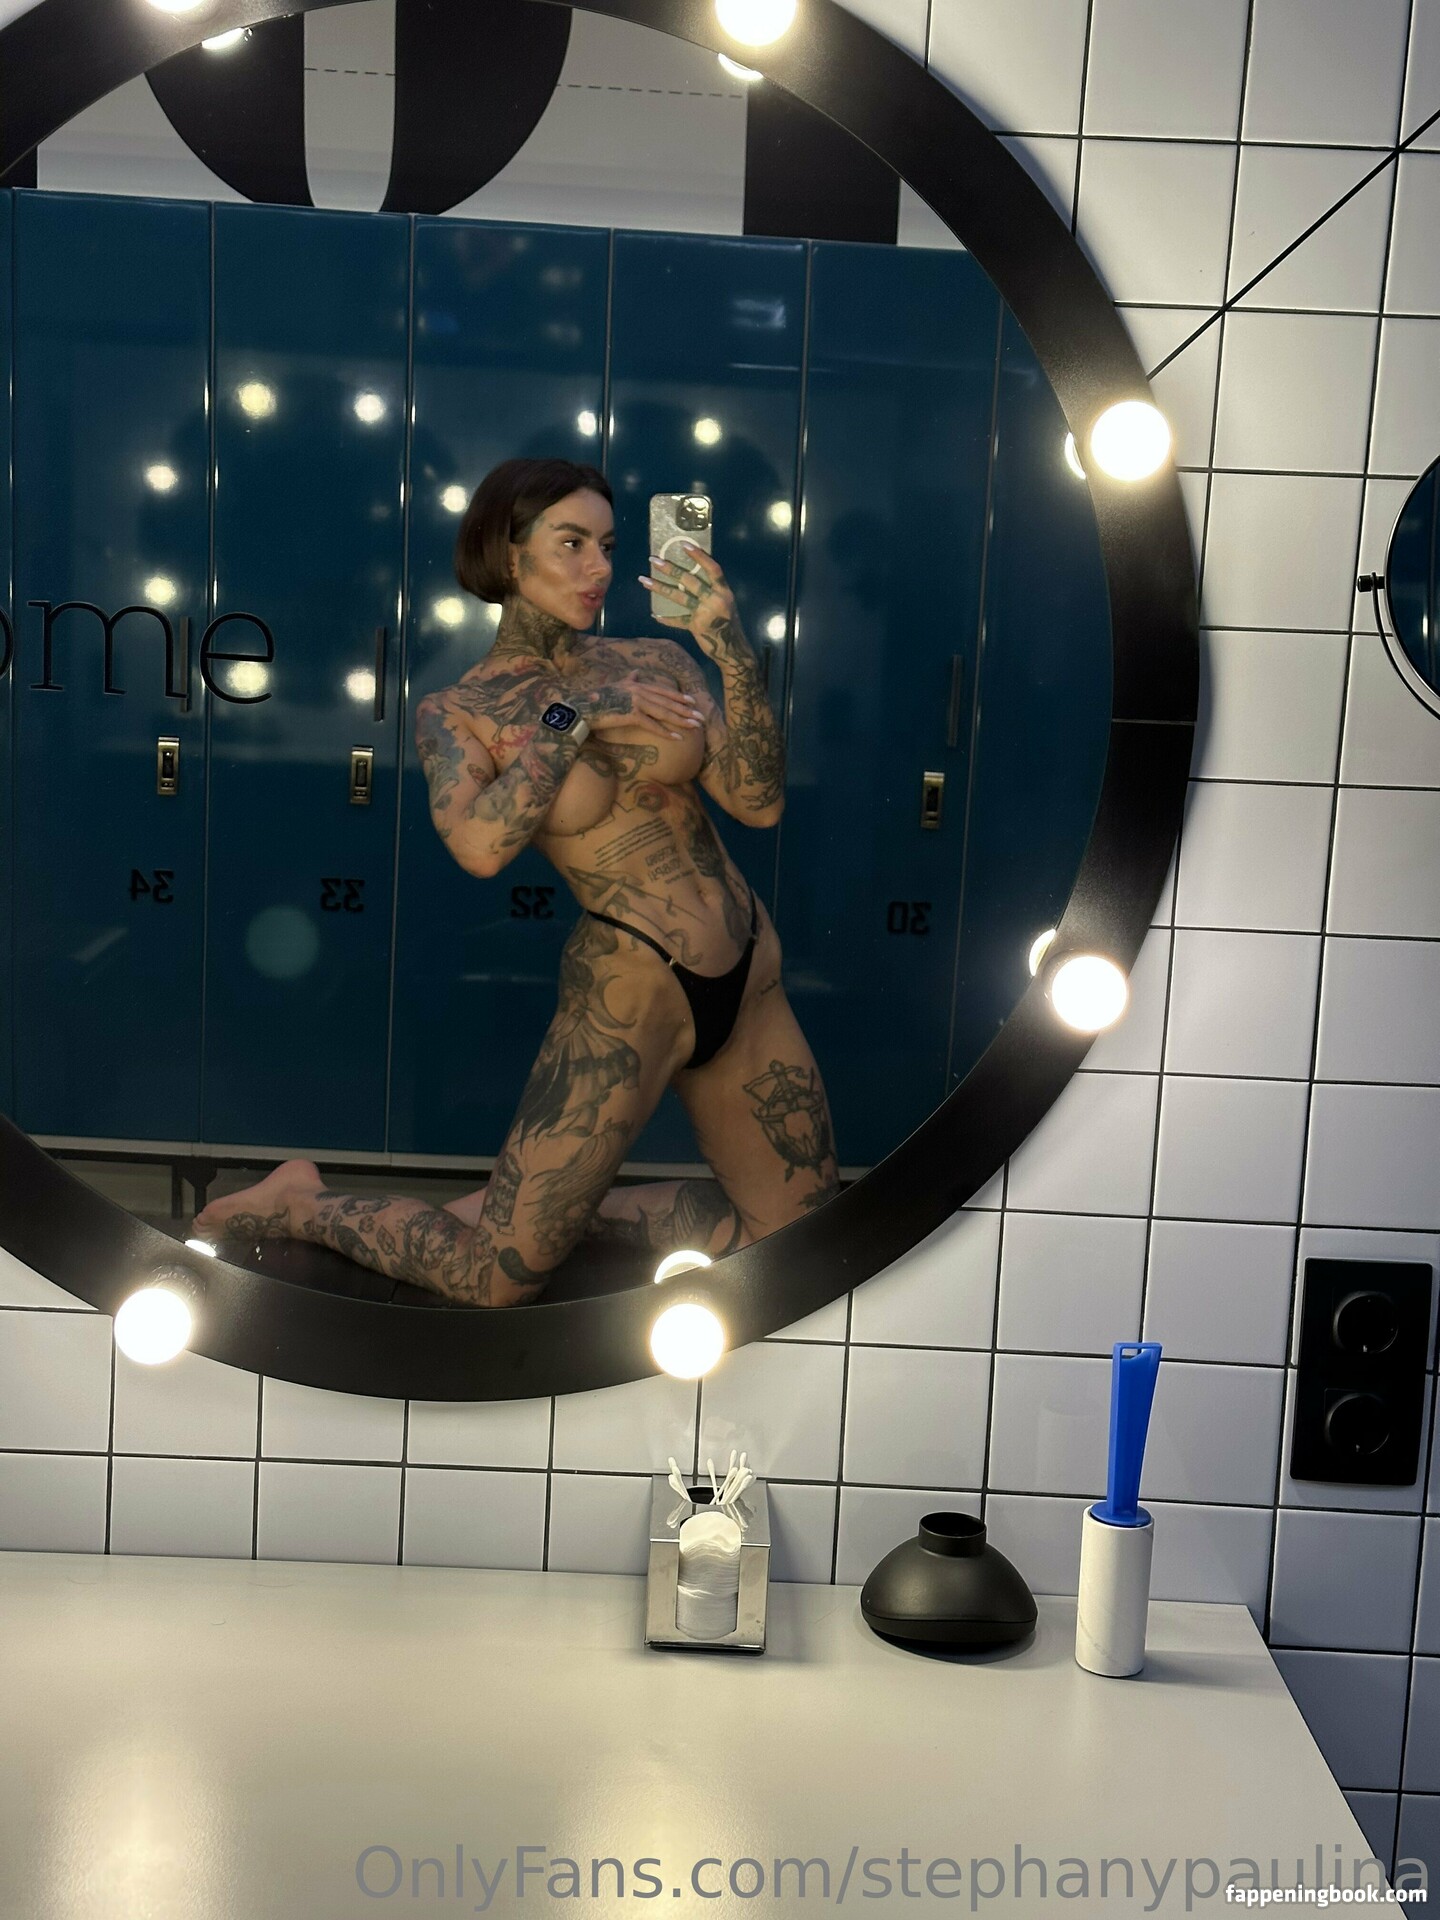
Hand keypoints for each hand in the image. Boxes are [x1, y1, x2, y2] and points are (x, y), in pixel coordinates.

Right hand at [570, 673, 702, 739]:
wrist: (584, 707)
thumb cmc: (598, 699)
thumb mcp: (616, 686)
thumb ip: (628, 680)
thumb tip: (635, 672)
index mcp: (637, 685)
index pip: (663, 691)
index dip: (679, 697)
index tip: (693, 702)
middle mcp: (639, 691)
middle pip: (668, 702)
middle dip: (686, 710)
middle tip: (701, 718)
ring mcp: (636, 702)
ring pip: (664, 712)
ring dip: (681, 720)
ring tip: (695, 727)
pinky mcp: (631, 714)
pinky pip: (652, 725)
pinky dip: (665, 732)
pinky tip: (677, 738)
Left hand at [640, 544, 741, 660]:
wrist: (732, 649)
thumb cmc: (728, 623)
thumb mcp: (726, 603)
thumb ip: (712, 590)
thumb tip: (690, 575)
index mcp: (724, 591)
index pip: (713, 569)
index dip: (699, 556)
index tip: (684, 545)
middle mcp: (715, 600)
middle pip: (689, 580)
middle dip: (670, 569)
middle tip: (653, 559)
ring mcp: (705, 613)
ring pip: (679, 597)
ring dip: (660, 587)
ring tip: (644, 580)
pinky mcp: (696, 626)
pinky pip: (678, 621)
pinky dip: (666, 618)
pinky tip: (655, 614)